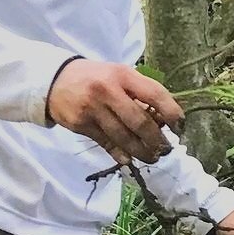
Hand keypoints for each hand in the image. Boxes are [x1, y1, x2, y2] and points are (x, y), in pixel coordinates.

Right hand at [46, 59, 181, 164]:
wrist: (54, 80)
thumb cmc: (96, 78)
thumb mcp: (118, 75)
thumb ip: (139, 93)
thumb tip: (163, 121)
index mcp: (123, 75)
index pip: (155, 94)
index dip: (172, 112)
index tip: (180, 127)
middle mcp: (108, 91)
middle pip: (140, 121)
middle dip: (157, 140)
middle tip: (166, 149)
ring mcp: (93, 108)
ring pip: (123, 136)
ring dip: (141, 151)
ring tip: (152, 157)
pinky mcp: (81, 124)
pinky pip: (106, 143)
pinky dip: (120, 154)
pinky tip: (129, 159)